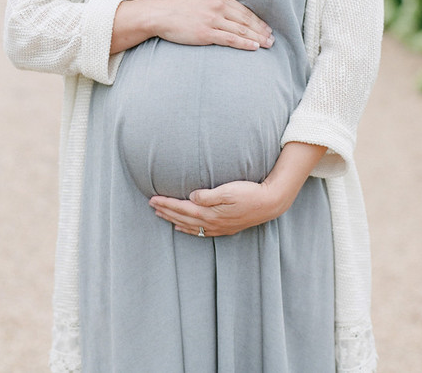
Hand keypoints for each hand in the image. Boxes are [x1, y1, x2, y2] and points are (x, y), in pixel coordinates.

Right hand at [147, 0, 273, 50]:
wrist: (159, 14)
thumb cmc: (176, 5)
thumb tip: (225, 2)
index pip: (243, 10)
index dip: (257, 20)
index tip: (266, 27)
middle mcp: (218, 6)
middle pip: (245, 20)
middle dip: (261, 30)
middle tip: (272, 38)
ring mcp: (212, 20)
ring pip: (241, 30)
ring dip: (257, 38)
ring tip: (267, 44)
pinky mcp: (206, 33)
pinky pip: (230, 39)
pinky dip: (244, 43)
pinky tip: (254, 47)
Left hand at [149, 180, 280, 237]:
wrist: (270, 203)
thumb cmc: (249, 193)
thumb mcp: (228, 190)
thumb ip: (207, 195)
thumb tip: (191, 197)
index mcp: (209, 213)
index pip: (181, 208)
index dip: (166, 204)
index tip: (152, 199)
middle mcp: (211, 223)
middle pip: (182, 218)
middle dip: (166, 211)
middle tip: (151, 206)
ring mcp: (218, 227)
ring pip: (189, 225)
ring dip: (173, 220)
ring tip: (161, 216)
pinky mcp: (225, 227)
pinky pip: (200, 231)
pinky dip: (187, 229)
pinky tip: (182, 227)